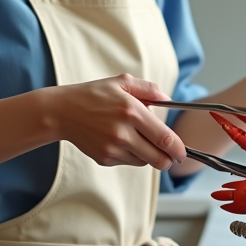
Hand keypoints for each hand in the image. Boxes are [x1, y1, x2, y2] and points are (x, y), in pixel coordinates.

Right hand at [44, 74, 186, 169]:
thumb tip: (169, 100)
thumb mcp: (122, 82)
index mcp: (131, 111)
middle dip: (169, 159)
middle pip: (158, 158)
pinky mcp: (104, 159)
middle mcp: (123, 132)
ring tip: (140, 139)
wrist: (61, 112)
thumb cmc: (93, 95)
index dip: (178, 149)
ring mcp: (113, 148)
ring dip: (149, 155)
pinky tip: (123, 141)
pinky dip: (133, 155)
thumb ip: (149, 89)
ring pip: (144, 161)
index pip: (164, 138)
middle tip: (172, 156)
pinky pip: (129, 162)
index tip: (183, 152)